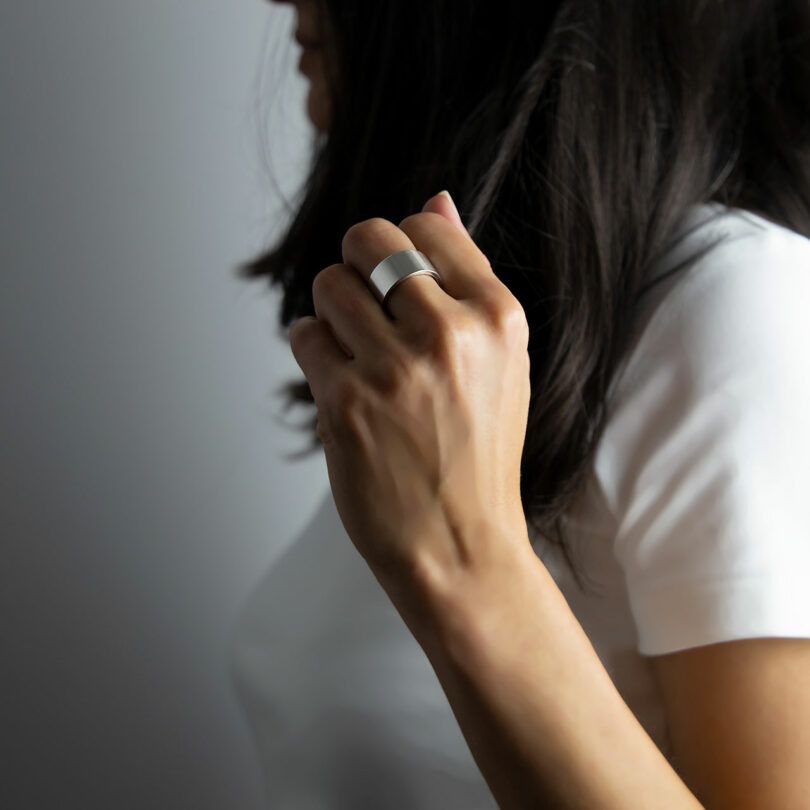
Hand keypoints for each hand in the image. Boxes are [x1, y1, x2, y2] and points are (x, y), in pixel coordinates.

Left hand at [288, 191, 531, 605]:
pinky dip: (314, 351)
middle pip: (368, 240)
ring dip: (332, 312)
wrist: (459, 545)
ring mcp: (396, 369)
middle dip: (358, 265)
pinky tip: (339, 381)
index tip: (398, 282)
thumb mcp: (501, 362)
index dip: (401, 246)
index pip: (427, 225)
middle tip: (368, 308)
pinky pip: (305, 334)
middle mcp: (451, 335)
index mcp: (498, 318)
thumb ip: (467, 277)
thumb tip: (436, 198)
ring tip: (354, 351)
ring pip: (329, 284)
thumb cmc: (479, 454)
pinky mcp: (346, 402)